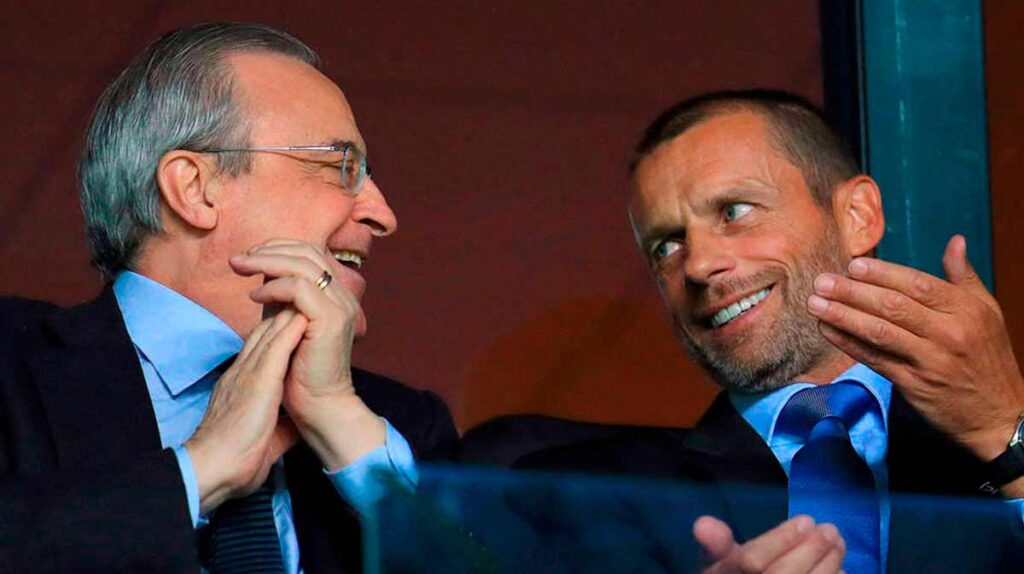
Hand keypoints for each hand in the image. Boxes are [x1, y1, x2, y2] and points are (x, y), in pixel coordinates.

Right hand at [186, 309, 305, 513]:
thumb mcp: (263, 438)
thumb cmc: (235, 461)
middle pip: (265, 331)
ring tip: (305, 292)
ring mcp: (247, 373)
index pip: (262, 347)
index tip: (296, 314)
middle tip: (301, 290)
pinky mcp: (257, 381)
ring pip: (270, 332)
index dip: (278, 328)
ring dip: (289, 311)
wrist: (212, 471)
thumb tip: (294, 427)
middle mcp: (243, 371)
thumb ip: (278, 426)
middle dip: (284, 309)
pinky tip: (303, 314)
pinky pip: (276, 348)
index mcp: (242, 383)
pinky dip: (290, 330)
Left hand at [230, 239, 385, 470]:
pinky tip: (254, 296)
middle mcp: (343, 296)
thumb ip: (279, 297)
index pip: (310, 253)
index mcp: (336, 295)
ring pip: (303, 264)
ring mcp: (340, 307)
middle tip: (238, 260)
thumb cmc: (299, 373)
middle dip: (268, 250)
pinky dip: (273, 287)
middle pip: (308, 251)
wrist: (317, 407)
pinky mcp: (330, 320)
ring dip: (266, 262)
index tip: (248, 257)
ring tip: (242, 270)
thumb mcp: (285, 325)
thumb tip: (261, 270)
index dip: (278, 248)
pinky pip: (299, 289)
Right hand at [696, 515, 844, 573]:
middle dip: (810, 551)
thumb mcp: (717, 562)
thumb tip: (703, 523)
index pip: (751, 561)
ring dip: (828, 565)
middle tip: (829, 529)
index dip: (780, 540)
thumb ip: (716, 543)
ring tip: (838, 542)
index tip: (806, 520)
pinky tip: (839, 568)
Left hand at [807, 235, 1023, 491]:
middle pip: (893, 307)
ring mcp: (930, 361)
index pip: (918, 285)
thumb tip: (954, 241)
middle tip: (822, 281)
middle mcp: (949, 333)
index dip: (883, 274)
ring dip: (843, 316)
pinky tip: (826, 330)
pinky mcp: (913, 384)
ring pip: (880, 333)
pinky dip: (848, 343)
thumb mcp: (987, 313)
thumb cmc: (989, 358)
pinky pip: (874, 359)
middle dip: (853, 292)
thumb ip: (964, 277)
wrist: (999, 415)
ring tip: (815, 303)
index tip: (853, 265)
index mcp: (966, 311)